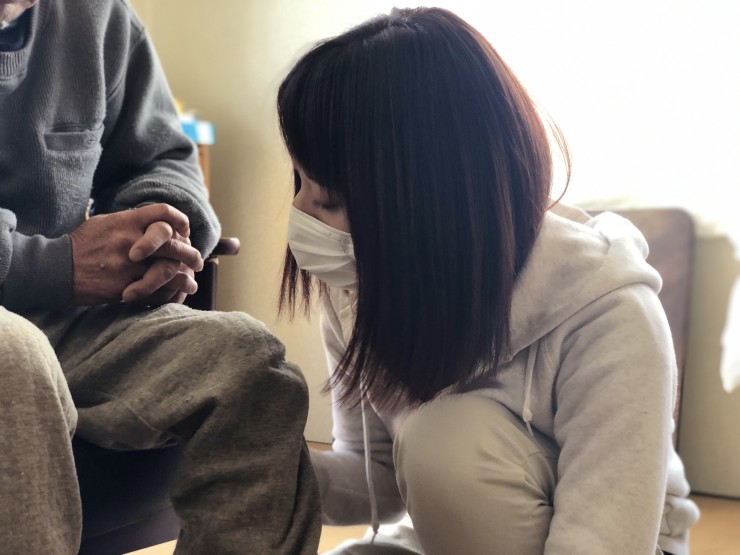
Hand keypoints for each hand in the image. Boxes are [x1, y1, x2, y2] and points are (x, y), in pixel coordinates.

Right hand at [69, 204, 193, 305]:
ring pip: (169, 270)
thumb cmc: (83, 244)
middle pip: (173, 244)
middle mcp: (130, 241)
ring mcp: (128, 265)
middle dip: (190, 254)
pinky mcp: (125, 286)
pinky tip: (177, 294)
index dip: (180, 220)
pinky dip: (170, 294)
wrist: (57, 269)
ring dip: (185, 278)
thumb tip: (158, 222)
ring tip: (192, 282)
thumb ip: (132, 221)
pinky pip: (156, 291)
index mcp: (126, 221)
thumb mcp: (105, 223)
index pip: (163, 213)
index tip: (185, 230)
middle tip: (197, 262)